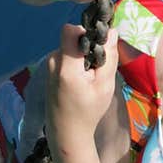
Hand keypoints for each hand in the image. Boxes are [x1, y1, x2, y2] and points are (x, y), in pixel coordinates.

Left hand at [46, 23, 119, 144]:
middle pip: (72, 38)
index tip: (99, 44)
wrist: (67, 133)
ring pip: (70, 47)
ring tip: (90, 77)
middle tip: (98, 67)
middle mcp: (53, 62)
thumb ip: (109, 57)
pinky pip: (66, 57)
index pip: (70, 30)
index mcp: (66, 66)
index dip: (86, 31)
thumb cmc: (88, 111)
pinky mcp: (50, 72)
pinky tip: (82, 81)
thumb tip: (112, 32)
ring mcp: (49, 67)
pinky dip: (76, 63)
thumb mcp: (105, 86)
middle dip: (87, 46)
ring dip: (82, 56)